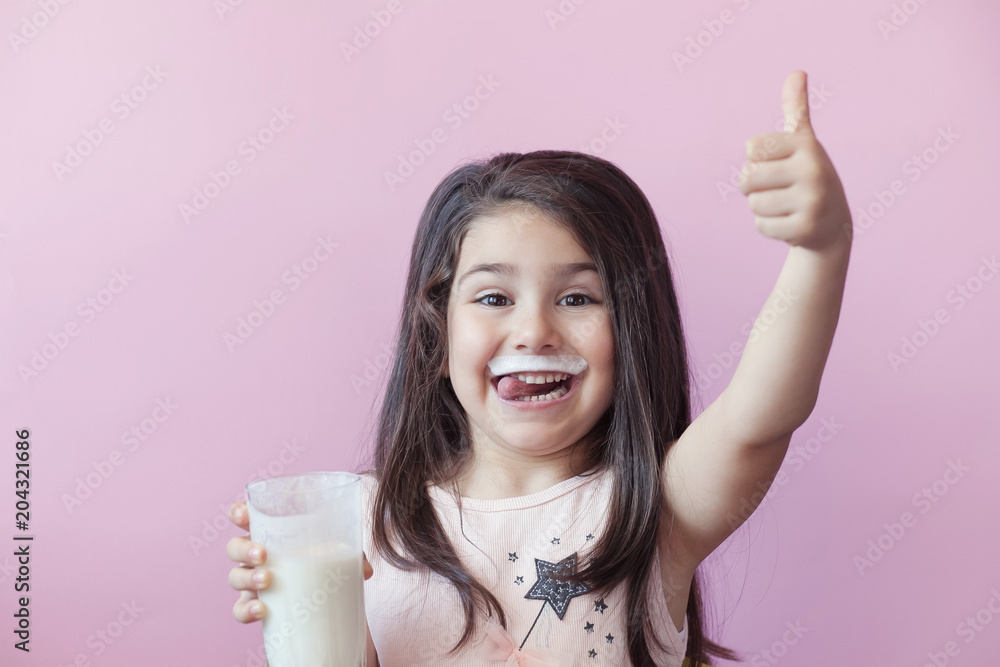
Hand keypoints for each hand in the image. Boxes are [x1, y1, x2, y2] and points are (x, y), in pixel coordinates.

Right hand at [225, 501, 373, 622]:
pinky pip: (240, 609)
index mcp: (272, 534)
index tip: (241, 514)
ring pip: (235, 577)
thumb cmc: (324, 566)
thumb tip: (366, 570)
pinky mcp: (255, 606)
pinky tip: (261, 610)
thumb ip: (351, 556)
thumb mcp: (338, 555)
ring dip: (247, 577)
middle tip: (263, 554)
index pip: (246, 518)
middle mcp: (257, 557)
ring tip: (266, 581)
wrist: (323, 603)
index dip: (239, 513)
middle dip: (243, 548)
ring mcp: (253, 582)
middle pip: (235, 547)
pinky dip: (246, 610)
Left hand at [738, 70, 851, 249]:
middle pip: (747, 177)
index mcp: (807, 145)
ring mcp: (813, 200)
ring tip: (786, 206)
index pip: (750, 148)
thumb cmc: (808, 178)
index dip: (756, 160)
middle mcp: (814, 169)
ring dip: (762, 208)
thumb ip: (796, 110)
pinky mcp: (806, 228)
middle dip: (753, 187)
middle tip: (777, 190)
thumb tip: (797, 71)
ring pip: (754, 203)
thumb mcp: (804, 143)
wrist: (833, 226)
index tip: (778, 165)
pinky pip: (762, 226)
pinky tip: (790, 224)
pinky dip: (770, 228)